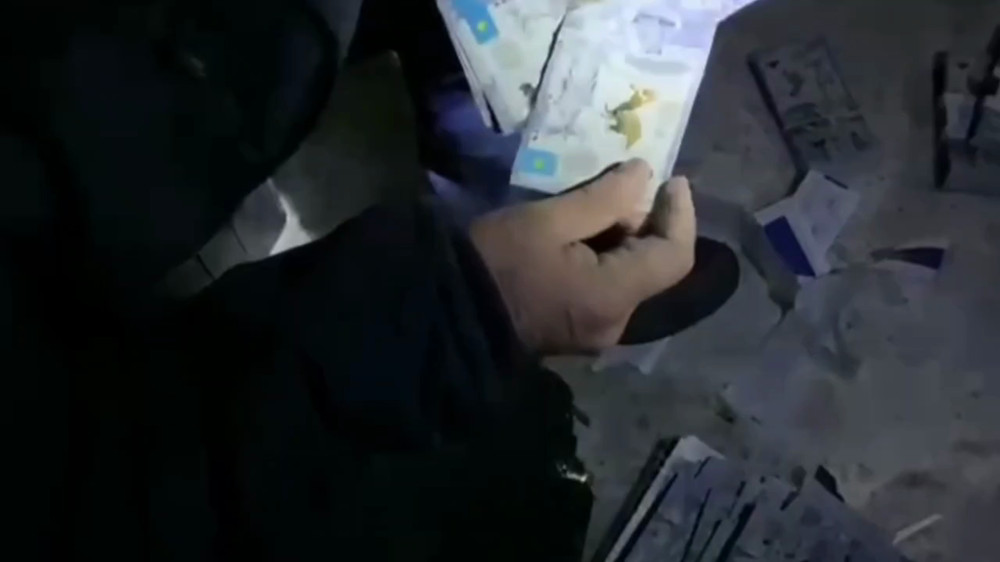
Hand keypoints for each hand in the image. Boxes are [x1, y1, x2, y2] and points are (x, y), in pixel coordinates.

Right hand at [470, 159, 696, 353]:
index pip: (674, 257)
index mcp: (613, 297)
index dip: (681, 214)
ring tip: (602, 203)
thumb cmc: (496, 262)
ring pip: (632, 279)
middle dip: (648, 223)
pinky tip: (586, 235)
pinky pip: (609, 291)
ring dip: (627, 240)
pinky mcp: (578, 331)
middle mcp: (615, 323)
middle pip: (655, 269)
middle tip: (625, 185)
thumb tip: (643, 176)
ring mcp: (596, 333)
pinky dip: (609, 259)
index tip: (670, 179)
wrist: (447, 315)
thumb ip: (603, 198)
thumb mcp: (547, 220)